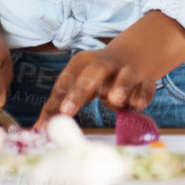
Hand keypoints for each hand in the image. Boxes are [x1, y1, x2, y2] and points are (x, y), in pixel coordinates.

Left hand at [36, 11, 184, 123]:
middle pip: (95, 71)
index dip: (64, 94)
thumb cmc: (96, 78)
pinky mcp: (145, 83)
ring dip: (120, 87)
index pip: (70, 78)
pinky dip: (141, 96)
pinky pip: (145, 89)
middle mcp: (107, 64)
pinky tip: (135, 105)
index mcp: (84, 62)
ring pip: (126, 77)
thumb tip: (38, 128)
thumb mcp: (76, 83)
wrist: (132, 56)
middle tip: (69, 109)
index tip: (60, 112)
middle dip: (82, 89)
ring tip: (115, 99)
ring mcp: (128, 72)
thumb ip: (58, 105)